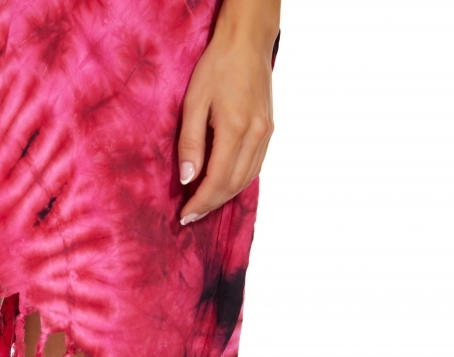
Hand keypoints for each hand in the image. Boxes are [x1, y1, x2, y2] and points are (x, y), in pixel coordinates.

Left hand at [177, 4, 277, 225]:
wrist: (246, 43)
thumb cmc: (216, 68)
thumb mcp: (193, 103)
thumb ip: (190, 143)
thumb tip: (187, 178)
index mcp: (235, 129)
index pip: (217, 180)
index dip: (200, 202)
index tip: (184, 215)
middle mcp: (256, 135)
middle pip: (233, 185)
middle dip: (211, 204)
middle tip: (190, 216)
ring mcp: (266, 133)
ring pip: (247, 178)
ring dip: (225, 196)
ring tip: (203, 204)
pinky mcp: (269, 130)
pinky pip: (255, 166)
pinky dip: (238, 181)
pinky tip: (223, 185)